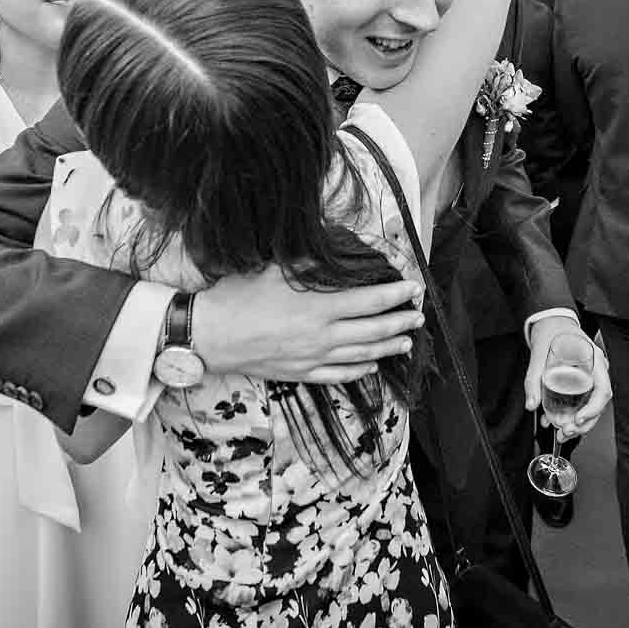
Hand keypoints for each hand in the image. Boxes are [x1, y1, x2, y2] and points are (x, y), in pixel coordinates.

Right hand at [195, 266, 423, 383]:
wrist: (210, 336)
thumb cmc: (239, 296)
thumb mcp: (275, 269)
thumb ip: (309, 264)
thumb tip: (335, 252)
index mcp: (319, 307)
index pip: (370, 301)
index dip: (396, 295)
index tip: (414, 288)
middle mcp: (322, 335)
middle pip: (373, 330)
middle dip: (401, 322)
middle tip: (419, 316)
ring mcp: (312, 358)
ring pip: (362, 355)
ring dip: (388, 348)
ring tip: (407, 342)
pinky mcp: (300, 373)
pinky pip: (338, 374)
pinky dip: (359, 370)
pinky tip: (371, 366)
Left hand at [523, 318, 610, 437]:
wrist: (550, 322)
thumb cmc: (551, 331)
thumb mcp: (539, 355)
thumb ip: (533, 380)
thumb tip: (531, 405)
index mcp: (594, 360)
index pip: (603, 390)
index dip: (593, 409)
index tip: (579, 419)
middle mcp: (597, 370)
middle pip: (598, 403)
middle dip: (584, 423)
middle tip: (566, 432)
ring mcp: (591, 376)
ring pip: (591, 405)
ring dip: (578, 423)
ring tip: (561, 433)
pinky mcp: (582, 381)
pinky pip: (582, 400)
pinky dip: (571, 413)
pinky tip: (555, 421)